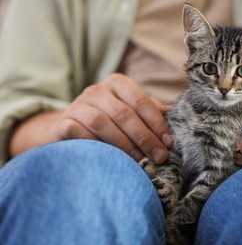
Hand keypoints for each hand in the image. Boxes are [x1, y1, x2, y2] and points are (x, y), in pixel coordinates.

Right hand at [54, 73, 172, 163]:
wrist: (69, 128)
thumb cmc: (109, 121)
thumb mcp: (130, 111)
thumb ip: (150, 111)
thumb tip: (175, 115)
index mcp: (117, 83)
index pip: (141, 101)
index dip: (156, 124)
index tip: (168, 144)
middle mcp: (97, 90)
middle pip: (124, 113)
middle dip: (145, 137)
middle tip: (159, 157)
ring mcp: (78, 105)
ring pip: (102, 122)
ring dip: (124, 144)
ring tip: (139, 161)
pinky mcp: (63, 123)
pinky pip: (79, 133)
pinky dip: (95, 146)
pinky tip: (110, 159)